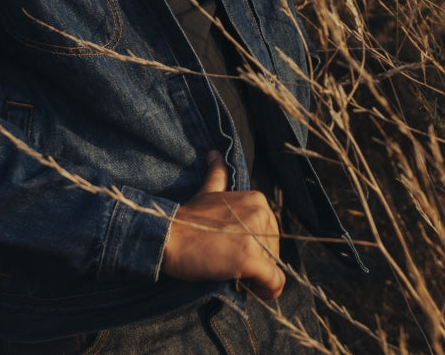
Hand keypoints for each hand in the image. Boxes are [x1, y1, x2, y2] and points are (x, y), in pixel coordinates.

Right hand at [162, 151, 284, 299]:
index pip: (270, 233)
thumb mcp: (208, 192)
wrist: (169, 236)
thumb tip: (214, 153)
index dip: (255, 245)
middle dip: (258, 261)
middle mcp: (260, 213)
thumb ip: (217, 174)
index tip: (236, 250)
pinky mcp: (249, 258)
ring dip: (259, 277)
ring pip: (274, 267)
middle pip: (274, 250)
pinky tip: (254, 289)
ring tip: (235, 273)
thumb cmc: (188, 219)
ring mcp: (255, 235)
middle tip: (232, 264)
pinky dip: (268, 291)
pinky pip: (275, 282)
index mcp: (256, 200)